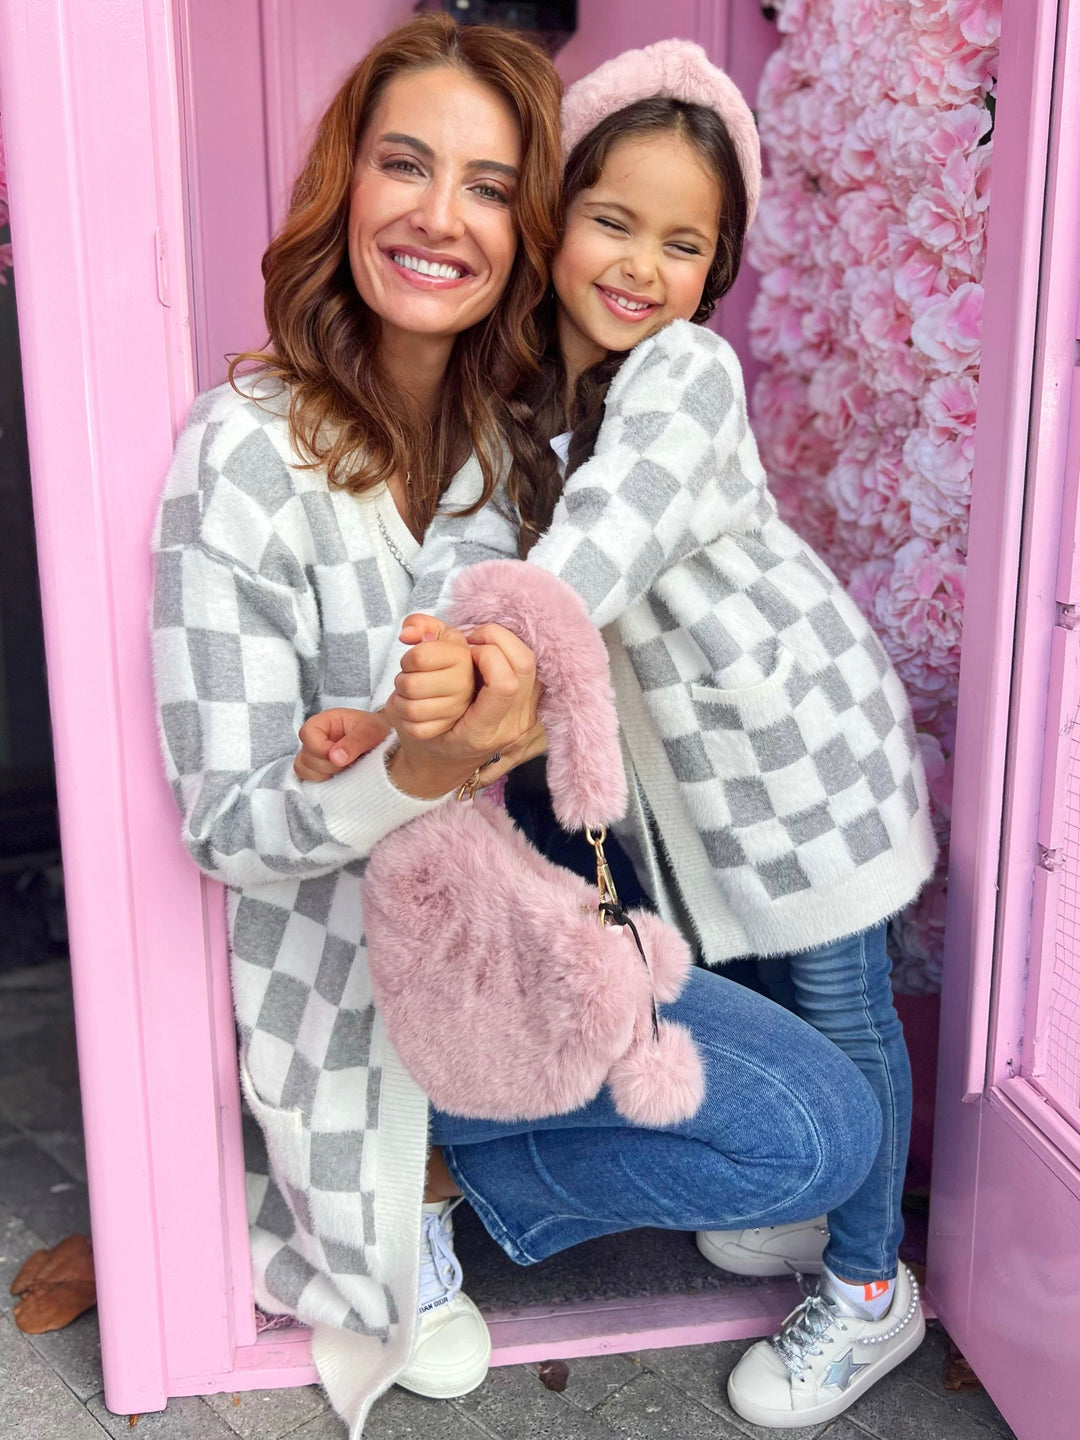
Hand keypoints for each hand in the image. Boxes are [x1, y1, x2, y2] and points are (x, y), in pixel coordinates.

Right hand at [294, 708, 391, 781]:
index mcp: (325, 722)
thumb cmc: (378, 731)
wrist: (387, 743)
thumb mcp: (372, 731)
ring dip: (326, 774)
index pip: (307, 733)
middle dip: (329, 764)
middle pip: (305, 756)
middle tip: (351, 763)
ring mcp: (315, 755)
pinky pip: (308, 780)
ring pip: (303, 770)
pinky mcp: (318, 770)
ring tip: (347, 769)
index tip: (342, 756)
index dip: (321, 748)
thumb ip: (354, 742)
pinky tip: (342, 777)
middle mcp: (316, 738)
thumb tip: (335, 758)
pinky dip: (324, 782)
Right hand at [387, 622, 542, 798]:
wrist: (443, 765)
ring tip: (477, 646)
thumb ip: (410, 669)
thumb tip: (415, 631)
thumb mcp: (404, 710)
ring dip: (503, 642)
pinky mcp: (531, 705)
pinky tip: (487, 654)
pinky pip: (530, 666)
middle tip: (471, 641)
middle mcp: (510, 728)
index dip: (485, 655)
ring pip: (530, 661)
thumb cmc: (426, 737)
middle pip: (523, 664)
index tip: (464, 652)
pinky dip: (509, 651)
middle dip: (496, 638)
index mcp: (481, 733)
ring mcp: (525, 718)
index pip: (504, 684)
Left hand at [392, 614, 475, 740]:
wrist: (446, 686)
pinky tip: (412, 709)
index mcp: (462, 655)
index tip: (414, 660)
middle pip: (411, 685)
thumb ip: (419, 623)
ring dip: (401, 700)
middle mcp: (465, 683)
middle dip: (402, 680)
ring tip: (409, 693)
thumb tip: (406, 634)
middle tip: (409, 677)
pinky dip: (405, 720)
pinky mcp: (446, 728)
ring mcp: (457, 709)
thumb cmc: (436, 657)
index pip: (418, 658)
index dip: (407, 658)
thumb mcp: (432, 633)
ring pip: (411, 709)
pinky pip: (414, 728)